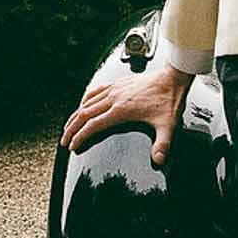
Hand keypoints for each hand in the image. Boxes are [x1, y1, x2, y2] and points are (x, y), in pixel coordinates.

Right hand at [60, 61, 191, 167]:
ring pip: (86, 102)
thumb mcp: (167, 125)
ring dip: (75, 115)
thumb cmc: (169, 99)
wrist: (173, 77)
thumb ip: (162, 144)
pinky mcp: (118, 83)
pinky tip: (83, 103)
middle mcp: (113, 98)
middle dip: (71, 129)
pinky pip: (95, 90)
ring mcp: (115, 89)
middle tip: (64, 140)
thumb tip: (158, 160)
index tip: (72, 146)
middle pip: (83, 114)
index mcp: (121, 110)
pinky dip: (85, 99)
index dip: (80, 137)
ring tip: (69, 126)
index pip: (93, 125)